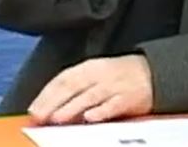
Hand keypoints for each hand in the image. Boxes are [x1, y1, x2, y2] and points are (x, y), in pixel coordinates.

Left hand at [27, 55, 153, 124]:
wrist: (154, 73)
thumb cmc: (119, 77)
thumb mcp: (96, 76)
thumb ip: (75, 89)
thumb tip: (50, 107)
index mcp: (89, 68)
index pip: (63, 79)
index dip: (47, 94)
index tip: (33, 109)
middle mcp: (100, 75)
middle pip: (73, 87)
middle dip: (54, 102)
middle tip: (39, 116)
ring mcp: (115, 86)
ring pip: (90, 96)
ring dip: (72, 107)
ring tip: (57, 118)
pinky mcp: (129, 98)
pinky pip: (114, 104)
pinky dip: (102, 111)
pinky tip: (90, 118)